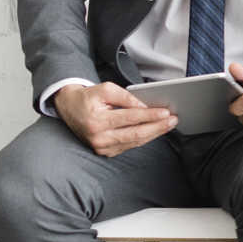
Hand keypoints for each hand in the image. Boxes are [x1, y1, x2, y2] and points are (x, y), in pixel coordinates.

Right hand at [55, 81, 175, 156]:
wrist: (69, 108)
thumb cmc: (88, 98)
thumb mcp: (105, 89)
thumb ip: (126, 98)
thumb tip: (145, 107)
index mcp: (97, 121)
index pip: (130, 118)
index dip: (150, 116)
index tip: (166, 112)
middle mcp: (98, 137)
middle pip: (135, 134)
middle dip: (157, 127)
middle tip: (173, 120)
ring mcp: (101, 147)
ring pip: (134, 142)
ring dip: (154, 134)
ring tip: (168, 125)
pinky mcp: (105, 151)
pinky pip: (129, 145)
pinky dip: (143, 138)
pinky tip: (154, 131)